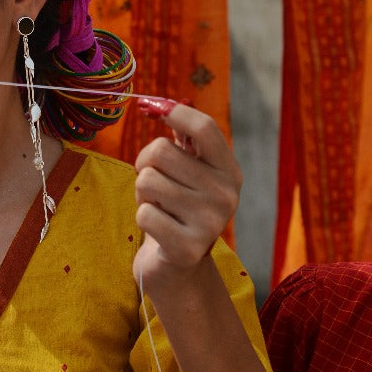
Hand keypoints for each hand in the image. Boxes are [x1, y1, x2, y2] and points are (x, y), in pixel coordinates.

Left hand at [132, 101, 241, 292]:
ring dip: (142, 195)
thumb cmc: (178, 211)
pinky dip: (142, 219)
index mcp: (229, 171)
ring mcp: (211, 222)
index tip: (153, 109)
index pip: (204, 127)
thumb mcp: (189, 174)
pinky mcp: (188, 247)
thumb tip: (163, 103)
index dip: (174, 112)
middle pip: (161, 152)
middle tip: (155, 187)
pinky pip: (144, 213)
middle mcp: (227, 194)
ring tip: (159, 208)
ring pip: (147, 181)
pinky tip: (159, 230)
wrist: (179, 268)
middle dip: (145, 166)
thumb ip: (183, 140)